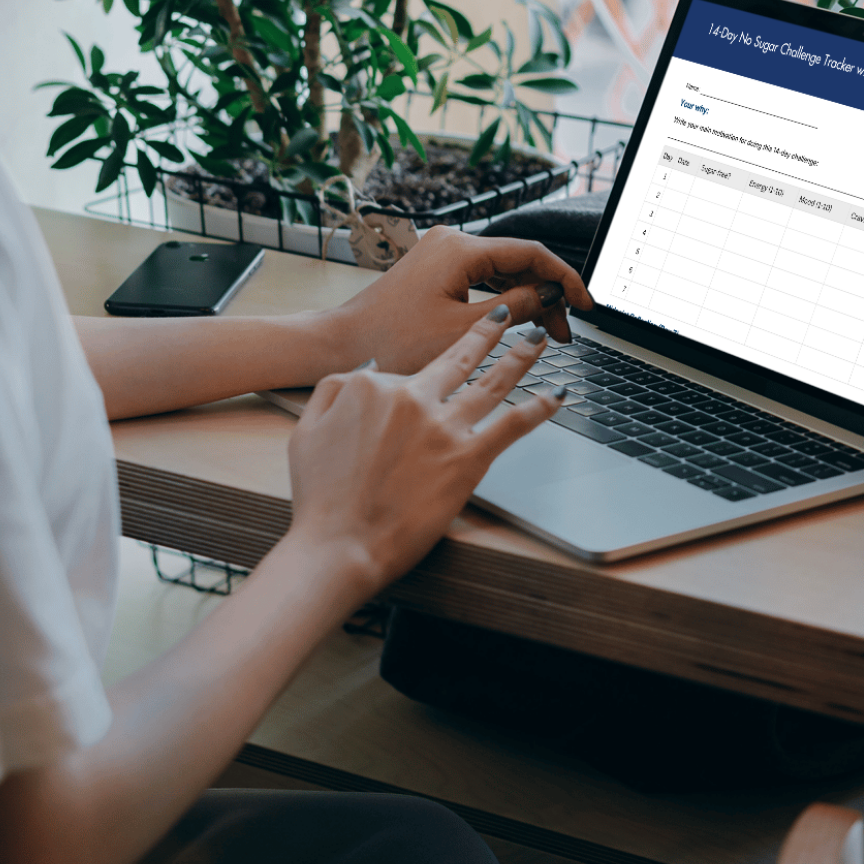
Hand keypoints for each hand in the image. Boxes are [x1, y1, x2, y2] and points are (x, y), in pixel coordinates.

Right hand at [287, 308, 560, 588]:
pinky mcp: (467, 459)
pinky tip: (556, 396)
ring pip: (492, 382)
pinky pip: (512, 424)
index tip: (426, 385)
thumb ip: (332, 391)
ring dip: (520, 357)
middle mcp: (412, 397)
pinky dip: (538, 407)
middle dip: (488, 333)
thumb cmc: (321, 498)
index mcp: (373, 386)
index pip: (406, 372)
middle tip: (506, 318)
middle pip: (459, 358)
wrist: (339, 545)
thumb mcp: (306, 430)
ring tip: (538, 340)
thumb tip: (364, 371)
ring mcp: (443, 427)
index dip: (415, 383)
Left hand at [324, 224, 593, 376]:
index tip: (585, 304)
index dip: (564, 278)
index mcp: (461, 248)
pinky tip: (518, 323)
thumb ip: (516, 309)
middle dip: (547, 295)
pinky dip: (503, 300)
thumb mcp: (464, 331)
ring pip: (501, 271)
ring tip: (547, 334)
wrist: (342, 344)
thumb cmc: (393, 341)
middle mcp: (452, 242)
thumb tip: (550, 297)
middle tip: (564, 332)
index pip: (531, 253)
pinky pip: (482, 278)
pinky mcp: (435, 271)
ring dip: (527, 299)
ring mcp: (442, 255)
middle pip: (518, 261)